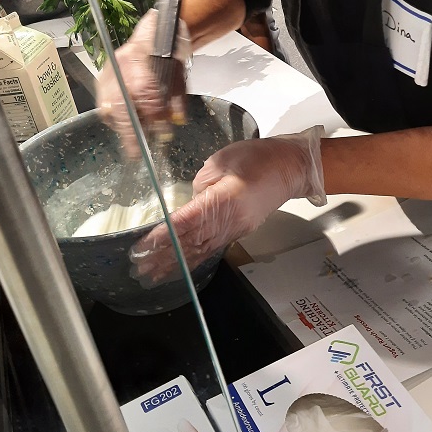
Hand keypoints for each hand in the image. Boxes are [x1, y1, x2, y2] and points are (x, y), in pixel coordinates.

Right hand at [97, 10, 190, 157]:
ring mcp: (108, 70)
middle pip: (119, 102)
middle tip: (136, 151)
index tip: (161, 130)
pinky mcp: (102, 78)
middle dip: (128, 130)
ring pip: (108, 105)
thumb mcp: (181, 72)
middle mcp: (120, 62)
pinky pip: (104, 104)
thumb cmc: (173, 49)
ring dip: (122, 126)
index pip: (142, 89)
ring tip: (135, 140)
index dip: (151, 112)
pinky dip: (116, 119)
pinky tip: (129, 126)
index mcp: (141, 54)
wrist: (161, 28)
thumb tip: (173, 123)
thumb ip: (176, 99)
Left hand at [130, 127, 325, 281]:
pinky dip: (194, 258)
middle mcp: (230, 221)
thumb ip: (200, 185)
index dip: (164, 236)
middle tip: (141, 267)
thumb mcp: (221, 161)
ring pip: (201, 250)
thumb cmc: (259, 158)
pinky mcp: (239, 230)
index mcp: (224, 200)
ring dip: (177, 262)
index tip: (144, 246)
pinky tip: (181, 265)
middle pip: (192, 242)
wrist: (290, 167)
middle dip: (165, 256)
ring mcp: (236, 229)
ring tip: (154, 273)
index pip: (187, 222)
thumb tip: (190, 203)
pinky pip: (212, 248)